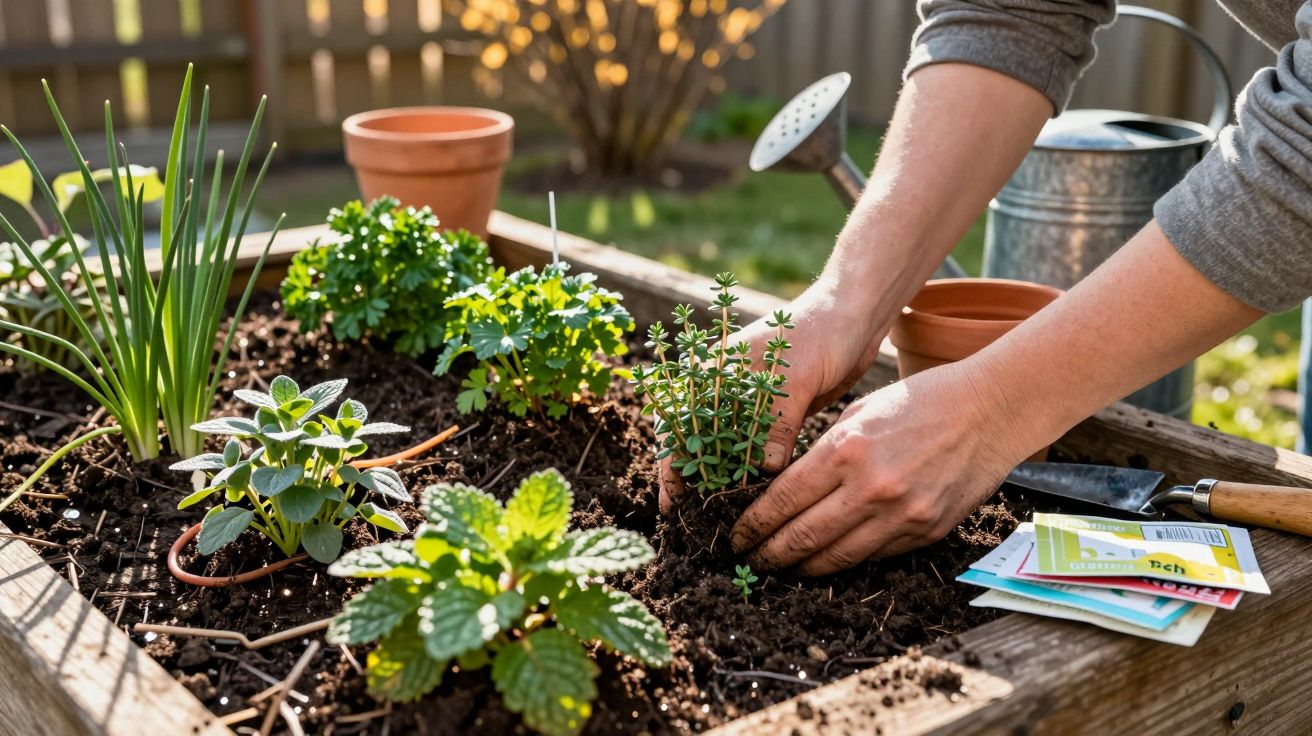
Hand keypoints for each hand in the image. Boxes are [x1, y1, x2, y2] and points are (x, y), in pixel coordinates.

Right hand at [658, 278, 888, 511]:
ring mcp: (751, 402)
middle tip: (693, 518)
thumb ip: (777, 421)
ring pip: (727, 449)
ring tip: (719, 515)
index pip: (679, 422)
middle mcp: (726, 388)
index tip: (673, 500)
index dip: (671, 462)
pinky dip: (753, 471)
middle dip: (693, 478)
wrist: (855, 316)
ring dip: (724, 479)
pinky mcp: (777, 414)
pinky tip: (753, 496)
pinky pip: (757, 449)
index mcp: (716, 370)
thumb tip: (762, 469)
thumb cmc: (820, 332)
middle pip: (697, 440)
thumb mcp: (796, 376)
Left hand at [729, 360, 1031, 575]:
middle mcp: (870, 488)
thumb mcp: (858, 414)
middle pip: (802, 538)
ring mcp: (900, 515)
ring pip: (836, 558)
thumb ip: (822, 454)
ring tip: (783, 569)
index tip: (736, 537)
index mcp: (845, 450)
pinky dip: (846, 561)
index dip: (753, 525)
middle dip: (768, 555)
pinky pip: (874, 556)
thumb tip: (784, 491)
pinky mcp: (925, 532)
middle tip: (749, 563)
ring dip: (803, 568)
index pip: (782, 501)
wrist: (988, 410)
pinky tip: (828, 562)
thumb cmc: (918, 403)